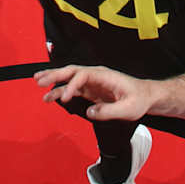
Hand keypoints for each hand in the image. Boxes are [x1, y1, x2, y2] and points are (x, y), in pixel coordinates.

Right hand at [35, 64, 155, 121]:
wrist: (145, 96)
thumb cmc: (139, 100)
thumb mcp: (128, 108)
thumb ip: (109, 111)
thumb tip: (89, 112)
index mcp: (105, 75)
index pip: (83, 75)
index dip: (72, 85)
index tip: (64, 99)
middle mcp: (96, 75)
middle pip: (72, 71)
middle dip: (55, 74)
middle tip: (39, 80)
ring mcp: (92, 82)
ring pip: (69, 78)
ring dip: (54, 81)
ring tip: (39, 85)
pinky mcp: (91, 90)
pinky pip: (72, 89)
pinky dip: (61, 91)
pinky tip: (51, 97)